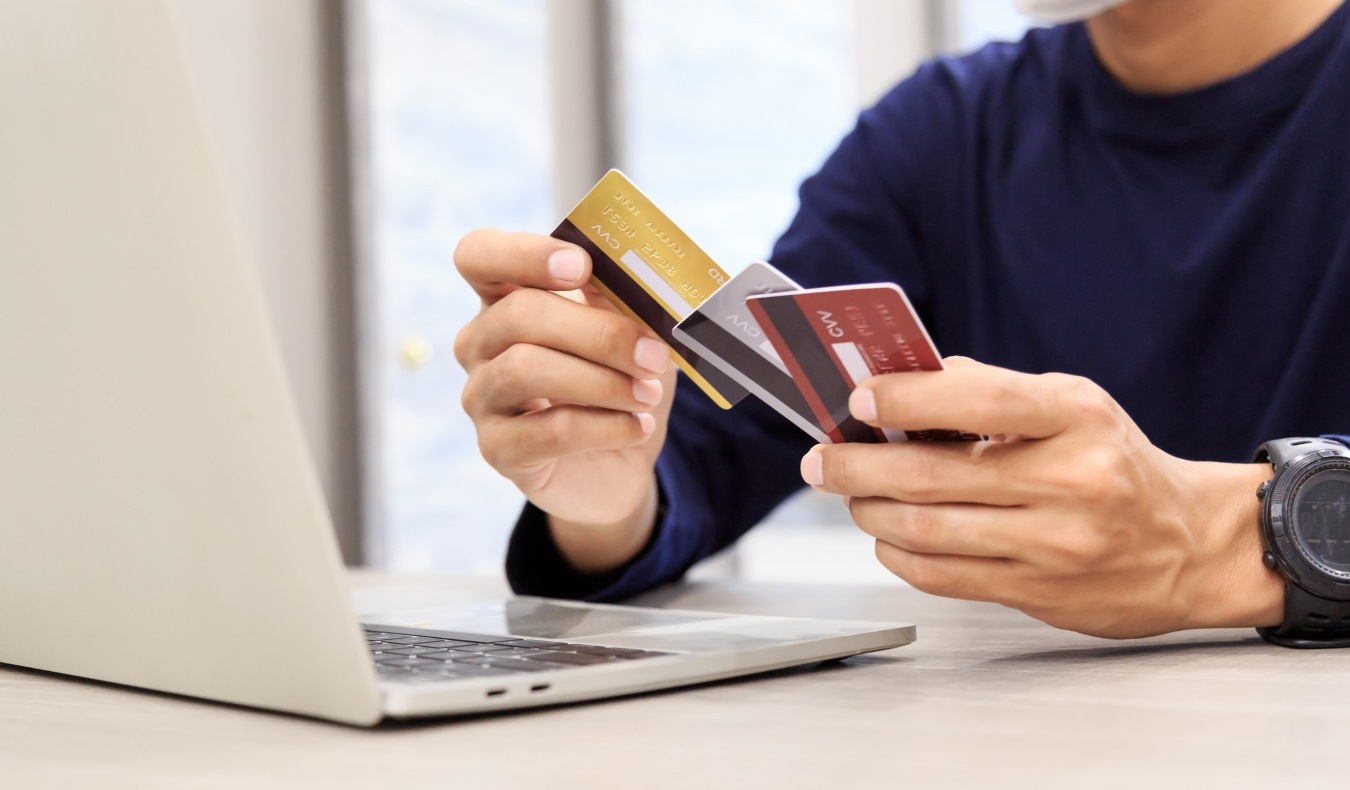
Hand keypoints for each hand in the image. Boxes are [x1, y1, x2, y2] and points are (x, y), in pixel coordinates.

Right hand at [453, 229, 675, 570]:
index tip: (581, 267)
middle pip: (519, 314)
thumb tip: (629, 278)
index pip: (479, 255)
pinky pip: (548, 429)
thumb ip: (621, 302)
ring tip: (648, 394)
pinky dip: (605, 426)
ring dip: (603, 381)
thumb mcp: (631, 335)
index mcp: (505, 296)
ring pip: (526, 370)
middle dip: (596, 333)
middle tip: (652, 354)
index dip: (523, 254)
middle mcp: (479, 342)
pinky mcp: (497, 449)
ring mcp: (481, 396)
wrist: (618, 465)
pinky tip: (639, 426)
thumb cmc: (618, 385)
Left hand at [800, 357, 1281, 637]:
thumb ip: (991, 391)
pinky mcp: (1040, 593)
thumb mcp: (1073, 405)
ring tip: (850, 495)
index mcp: (1076, 418)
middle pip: (931, 475)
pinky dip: (898, 554)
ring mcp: (1056, 544)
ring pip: (925, 531)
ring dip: (868, 511)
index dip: (906, 398)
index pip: (977, 400)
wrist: (1191, 546)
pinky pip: (942, 575)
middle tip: (821, 459)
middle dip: (856, 466)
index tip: (858, 399)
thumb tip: (900, 384)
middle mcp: (1071, 481)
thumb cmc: (1114, 462)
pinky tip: (887, 536)